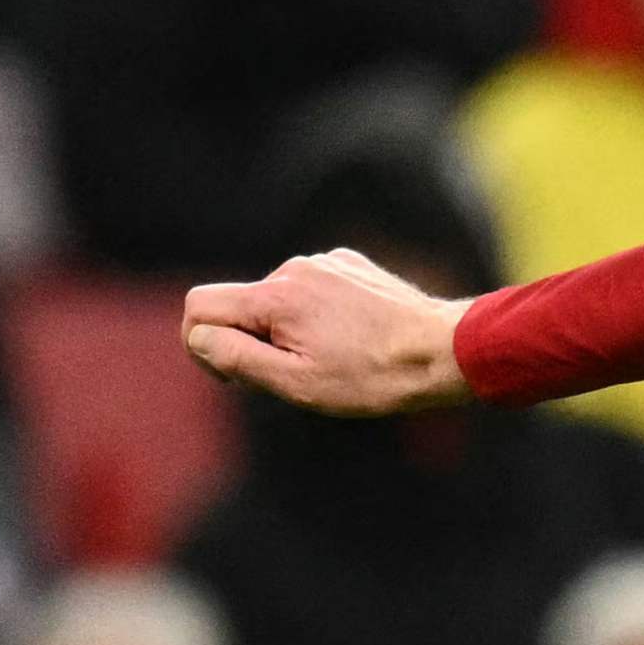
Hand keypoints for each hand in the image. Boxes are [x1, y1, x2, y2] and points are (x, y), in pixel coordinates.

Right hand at [177, 247, 474, 415]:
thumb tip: (199, 338)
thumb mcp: (298, 383)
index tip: (232, 373)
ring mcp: (325, 262)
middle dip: (254, 341)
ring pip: (279, 299)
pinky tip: (354, 337)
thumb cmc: (373, 377)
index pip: (200, 305)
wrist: (444, 351)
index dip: (200, 343)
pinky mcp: (350, 265)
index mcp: (276, 296)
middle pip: (242, 305)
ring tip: (337, 358)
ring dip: (289, 329)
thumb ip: (238, 358)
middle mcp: (295, 268)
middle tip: (300, 375)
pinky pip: (312, 289)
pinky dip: (317, 315)